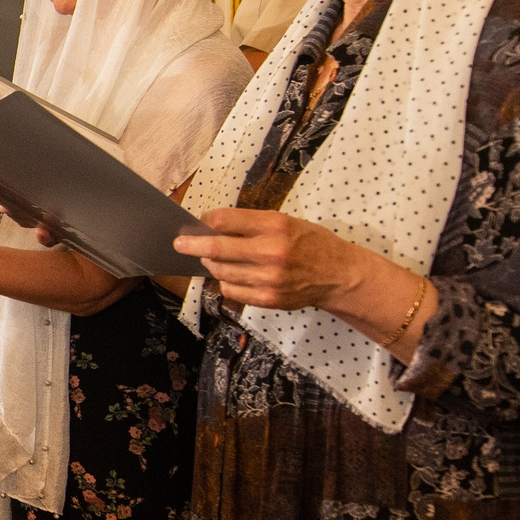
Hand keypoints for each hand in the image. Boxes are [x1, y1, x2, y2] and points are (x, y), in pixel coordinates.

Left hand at [174, 208, 365, 309]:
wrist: (339, 275)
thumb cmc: (311, 244)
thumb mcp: (285, 222)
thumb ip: (252, 224)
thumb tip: (214, 226)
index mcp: (275, 226)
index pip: (224, 221)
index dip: (207, 221)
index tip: (200, 223)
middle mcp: (271, 252)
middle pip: (215, 249)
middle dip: (191, 245)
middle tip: (180, 243)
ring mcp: (269, 279)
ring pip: (220, 271)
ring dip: (212, 264)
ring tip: (214, 258)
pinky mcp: (268, 299)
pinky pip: (231, 290)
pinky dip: (226, 281)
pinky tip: (234, 275)